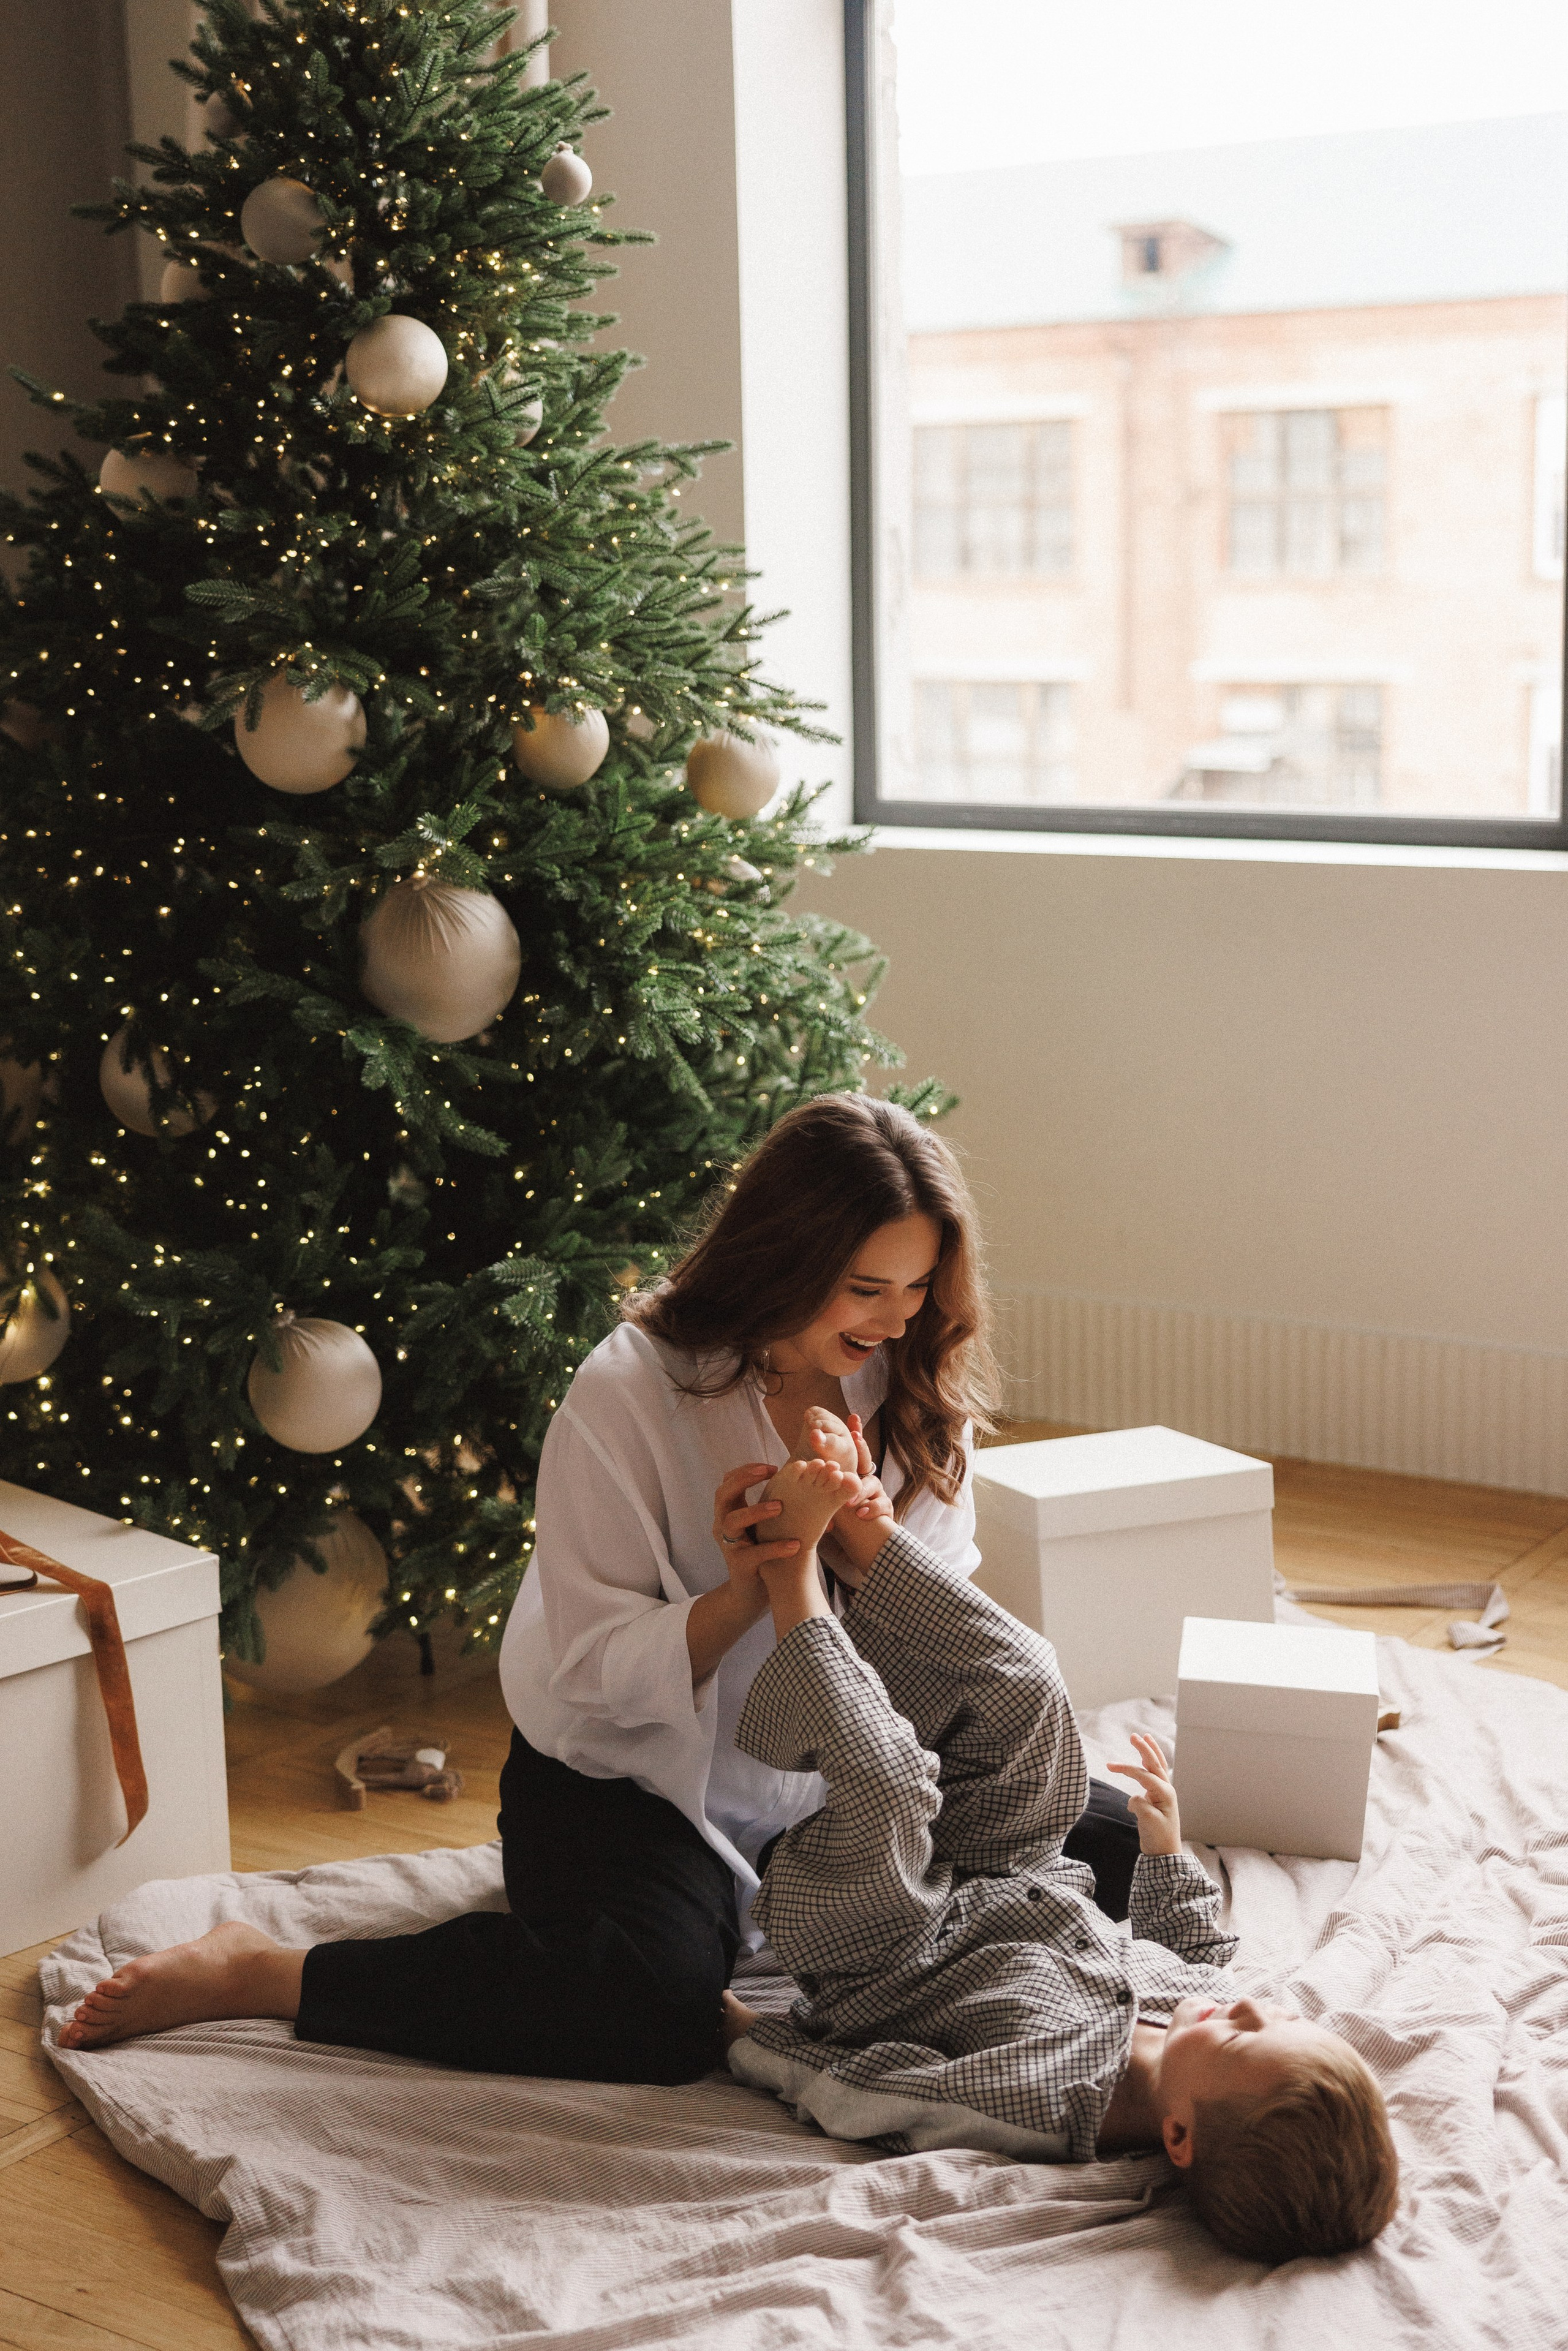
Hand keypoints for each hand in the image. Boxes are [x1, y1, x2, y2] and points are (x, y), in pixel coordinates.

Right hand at [710, 1461, 800, 1579]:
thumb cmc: (761, 1551)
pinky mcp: (739, 1565)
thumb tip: (803, 1480)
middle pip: (722, 1494)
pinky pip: (755, 1554)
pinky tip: (795, 1545)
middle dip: (743, 1480)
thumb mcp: (762, 1525)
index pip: (728, 1481)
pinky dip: (775, 1548)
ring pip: (732, 1521)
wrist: (751, 1593)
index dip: (746, 1470)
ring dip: (756, 1510)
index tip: (773, 1467)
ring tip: (780, 1506)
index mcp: (729, 1512)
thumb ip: (771, 1504)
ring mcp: (729, 1545)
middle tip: (768, 1472)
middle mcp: (723, 1525)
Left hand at [825, 1413, 896, 1585]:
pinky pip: (883, 1505)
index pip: (851, 1449)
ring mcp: (876, 1492)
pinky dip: (874, 1508)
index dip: (854, 1432)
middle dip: (861, 1448)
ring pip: (874, 1483)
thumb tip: (795, 1460)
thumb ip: (814, 1478)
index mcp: (848, 1472)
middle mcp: (864, 1478)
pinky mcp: (884, 1508)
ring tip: (850, 1496)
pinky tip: (861, 1513)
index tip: (851, 1417)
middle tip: (854, 1438)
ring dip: (862, 1488)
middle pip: (866, 1459)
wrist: (852, 1538)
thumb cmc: (832, 1514)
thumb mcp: (819, 1496)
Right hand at [1107, 1732, 1182, 1856]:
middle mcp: (1166, 1790)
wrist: (1164, 1854)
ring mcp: (1162, 1794)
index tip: (1109, 1766)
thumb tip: (1133, 1798)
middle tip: (1134, 1736)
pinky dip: (1147, 1765)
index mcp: (1165, 1793)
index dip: (1127, 1769)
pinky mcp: (1157, 1799)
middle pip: (1155, 1763)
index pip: (1144, 1774)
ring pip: (1156, 1767)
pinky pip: (1152, 1776)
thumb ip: (1140, 1805)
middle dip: (1144, 1748)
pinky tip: (1144, 1761)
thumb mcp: (1148, 1822)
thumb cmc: (1158, 1839)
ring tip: (1144, 1737)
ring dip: (1149, 1752)